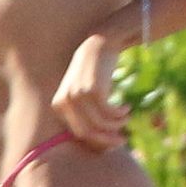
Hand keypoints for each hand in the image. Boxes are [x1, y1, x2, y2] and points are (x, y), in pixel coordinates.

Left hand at [52, 33, 130, 150]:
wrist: (99, 44)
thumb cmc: (94, 72)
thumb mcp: (84, 93)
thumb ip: (85, 114)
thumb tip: (101, 142)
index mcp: (58, 105)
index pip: (78, 133)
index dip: (97, 141)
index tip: (112, 142)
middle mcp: (65, 101)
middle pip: (87, 132)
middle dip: (106, 140)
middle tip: (122, 141)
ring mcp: (77, 96)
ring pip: (100, 124)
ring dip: (117, 125)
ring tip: (127, 118)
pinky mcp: (92, 90)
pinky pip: (109, 112)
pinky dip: (120, 113)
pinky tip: (126, 107)